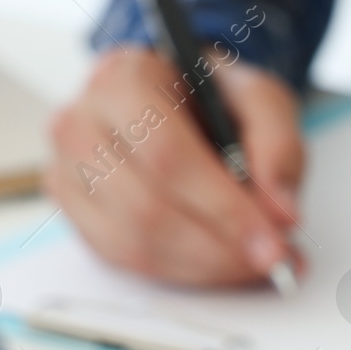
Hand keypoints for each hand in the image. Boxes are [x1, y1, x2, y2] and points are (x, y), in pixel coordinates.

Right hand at [46, 47, 304, 285]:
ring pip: (132, 241)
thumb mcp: (262, 100)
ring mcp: (68, 170)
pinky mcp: (75, 211)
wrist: (178, 98)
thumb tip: (282, 213)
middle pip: (145, 207)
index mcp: (125, 78)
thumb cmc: (215, 98)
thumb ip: (279, 146)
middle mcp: (82, 122)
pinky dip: (182, 271)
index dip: (223, 207)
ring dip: (204, 266)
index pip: (166, 154)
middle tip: (273, 261)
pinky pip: (124, 258)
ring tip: (256, 264)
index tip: (274, 241)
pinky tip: (221, 265)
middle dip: (219, 247)